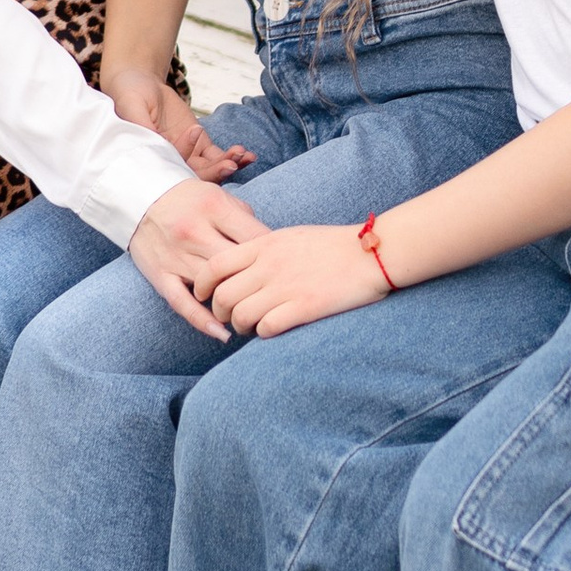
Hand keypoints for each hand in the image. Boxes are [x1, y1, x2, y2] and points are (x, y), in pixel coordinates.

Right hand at [107, 66, 252, 183]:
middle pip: (194, 176)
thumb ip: (142, 125)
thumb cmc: (129, 95)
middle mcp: (170, 162)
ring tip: (242, 155)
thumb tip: (154, 143)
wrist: (140, 83)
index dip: (187, 158)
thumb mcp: (132, 107)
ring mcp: (187, 154)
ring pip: (210, 168)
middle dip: (214, 172)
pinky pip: (218, 155)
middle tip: (231, 164)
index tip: (198, 136)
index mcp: (152, 158)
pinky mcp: (199, 144)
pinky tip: (248, 154)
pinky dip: (232, 157)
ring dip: (227, 164)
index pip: (172, 167)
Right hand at [128, 176, 266, 343]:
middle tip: (276, 298)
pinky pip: (182, 303)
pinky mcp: (160, 274)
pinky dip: (202, 321)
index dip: (275, 258)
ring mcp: (176, 256)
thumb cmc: (189, 199)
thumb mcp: (219, 196)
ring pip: (213, 287)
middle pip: (237, 267)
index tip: (287, 270)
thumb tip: (271, 247)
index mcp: (213, 208)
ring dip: (235, 304)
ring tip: (256, 317)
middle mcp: (194, 232)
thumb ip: (244, 220)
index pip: (255, 239)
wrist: (139, 196)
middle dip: (259, 284)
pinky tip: (222, 334)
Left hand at [206, 220, 388, 339]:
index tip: (202, 296)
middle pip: (222, 295)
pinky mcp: (304, 307)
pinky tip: (271, 331)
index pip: (215, 265)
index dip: (201, 284)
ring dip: (240, 327)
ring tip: (248, 328)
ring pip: (241, 315)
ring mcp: (286, 287)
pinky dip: (262, 334)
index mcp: (264, 245)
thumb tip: (242, 267)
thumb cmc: (332, 245)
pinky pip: (267, 328)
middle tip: (227, 318)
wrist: (370, 253)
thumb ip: (263, 250)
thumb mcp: (290, 236)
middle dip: (218, 312)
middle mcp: (269, 265)